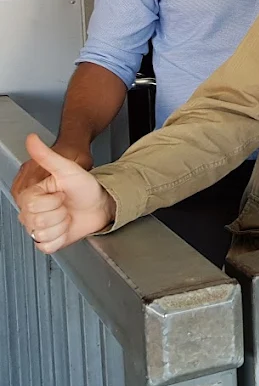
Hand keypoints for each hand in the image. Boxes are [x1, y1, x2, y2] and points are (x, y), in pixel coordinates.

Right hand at [13, 134, 114, 253]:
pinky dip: (60, 239)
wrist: (101, 203)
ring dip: (61, 226)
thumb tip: (31, 138)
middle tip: (66, 205)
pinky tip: (66, 228)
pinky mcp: (48, 240)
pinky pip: (46, 247)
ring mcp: (39, 227)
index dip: (52, 201)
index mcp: (30, 195)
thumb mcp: (68, 168)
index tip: (61, 193)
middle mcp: (31, 212)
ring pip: (42, 235)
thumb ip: (47, 156)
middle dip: (59, 213)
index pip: (33, 206)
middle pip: (37, 222)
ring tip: (67, 216)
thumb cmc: (85, 186)